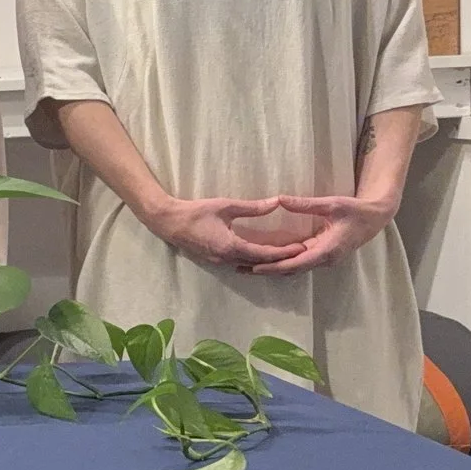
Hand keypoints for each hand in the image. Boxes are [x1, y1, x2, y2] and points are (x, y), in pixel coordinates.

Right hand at [142, 196, 309, 272]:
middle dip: (281, 259)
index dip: (284, 252)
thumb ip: (252, 207)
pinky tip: (263, 255)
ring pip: (250, 266)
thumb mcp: (226, 206)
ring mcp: (220, 262)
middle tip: (300, 252)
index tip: (301, 248)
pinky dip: (255, 261)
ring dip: (268, 262)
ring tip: (286, 254)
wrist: (168, 222)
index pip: (264, 254)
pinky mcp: (215, 260)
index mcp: (231, 247)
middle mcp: (227, 259)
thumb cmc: (196, 212)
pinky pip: (240, 263)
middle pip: (260, 263)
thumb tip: (276, 203)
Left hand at [247, 195, 395, 275]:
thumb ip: (305, 204)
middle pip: (292, 269)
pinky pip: (301, 261)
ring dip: (274, 267)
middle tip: (242, 269)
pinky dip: (284, 262)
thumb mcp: (331, 204)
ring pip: (296, 267)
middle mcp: (325, 259)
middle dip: (268, 270)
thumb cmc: (355, 210)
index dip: (274, 266)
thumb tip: (279, 199)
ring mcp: (325, 259)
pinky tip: (268, 259)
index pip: (296, 263)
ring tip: (249, 266)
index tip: (255, 267)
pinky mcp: (324, 255)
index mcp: (327, 250)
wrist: (376, 218)